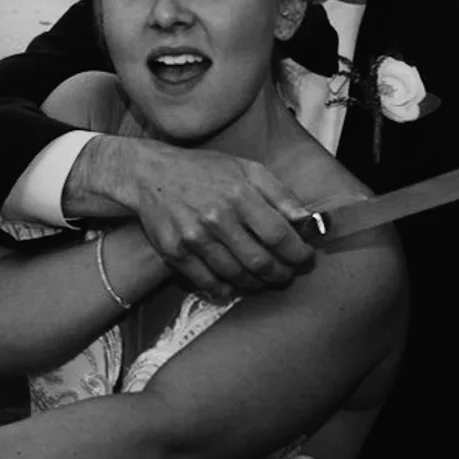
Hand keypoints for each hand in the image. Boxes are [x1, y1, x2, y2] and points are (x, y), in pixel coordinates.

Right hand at [74, 138, 315, 299]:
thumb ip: (280, 194)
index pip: (279, 235)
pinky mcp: (175, 252)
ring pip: (236, 276)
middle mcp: (217, 218)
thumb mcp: (247, 170)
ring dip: (256, 284)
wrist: (151, 174)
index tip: (306, 259)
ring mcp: (194, 238)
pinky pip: (208, 282)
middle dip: (281, 274)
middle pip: (260, 262)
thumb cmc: (206, 171)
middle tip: (287, 275)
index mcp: (240, 194)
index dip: (298, 254)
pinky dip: (226, 289)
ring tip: (263, 280)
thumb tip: (307, 221)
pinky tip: (234, 285)